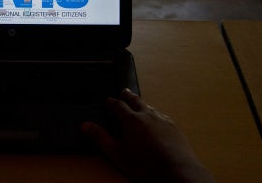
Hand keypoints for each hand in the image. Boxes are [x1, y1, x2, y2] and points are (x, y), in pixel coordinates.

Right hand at [81, 88, 214, 182]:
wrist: (177, 170)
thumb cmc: (145, 165)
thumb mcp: (117, 154)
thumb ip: (100, 138)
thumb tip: (85, 125)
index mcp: (132, 120)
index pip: (118, 106)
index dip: (112, 102)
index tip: (108, 100)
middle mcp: (147, 115)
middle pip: (136, 101)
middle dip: (128, 96)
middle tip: (124, 91)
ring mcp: (163, 120)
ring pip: (150, 107)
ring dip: (143, 104)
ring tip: (139, 104)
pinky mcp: (174, 127)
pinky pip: (162, 115)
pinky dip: (156, 114)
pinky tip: (157, 118)